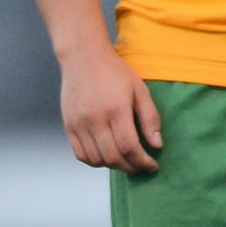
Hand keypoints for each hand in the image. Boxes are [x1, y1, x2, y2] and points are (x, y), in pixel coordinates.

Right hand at [59, 43, 161, 172]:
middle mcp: (94, 119)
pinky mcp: (68, 126)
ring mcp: (78, 124)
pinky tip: (108, 157)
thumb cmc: (116, 72)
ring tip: (127, 162)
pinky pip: (80, 154)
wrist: (83, 58)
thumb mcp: (140, 90)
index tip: (153, 166)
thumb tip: (157, 145)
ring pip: (96, 159)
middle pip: (113, 157)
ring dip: (114, 166)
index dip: (143, 161)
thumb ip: (150, 118)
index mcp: (116, 109)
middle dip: (131, 167)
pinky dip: (95, 161)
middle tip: (142, 167)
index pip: (129, 147)